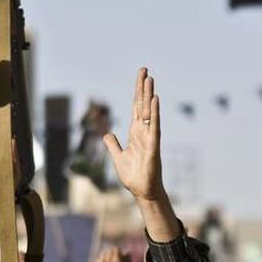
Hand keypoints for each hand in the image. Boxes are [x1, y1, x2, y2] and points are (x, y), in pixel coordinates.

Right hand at [85, 245, 131, 261]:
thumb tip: (115, 247)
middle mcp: (121, 259)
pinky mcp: (104, 257)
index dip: (123, 260)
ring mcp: (112, 257)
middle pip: (119, 250)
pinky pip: (104, 253)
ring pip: (111, 250)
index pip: (128, 254)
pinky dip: (103, 260)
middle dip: (115, 259)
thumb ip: (120, 258)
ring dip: (109, 259)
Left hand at [103, 68, 167, 204]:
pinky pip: (154, 126)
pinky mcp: (153, 146)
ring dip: (149, 95)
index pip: (136, 108)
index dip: (137, 93)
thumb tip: (107, 134)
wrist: (142, 191)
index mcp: (135, 133)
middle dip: (143, 88)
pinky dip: (155, 113)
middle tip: (145, 70)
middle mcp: (143, 132)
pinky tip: (155, 100)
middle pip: (143, 105)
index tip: (141, 77)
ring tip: (150, 79)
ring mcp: (149, 137)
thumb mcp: (118, 157)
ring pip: (150, 112)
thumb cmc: (133, 176)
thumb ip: (113, 144)